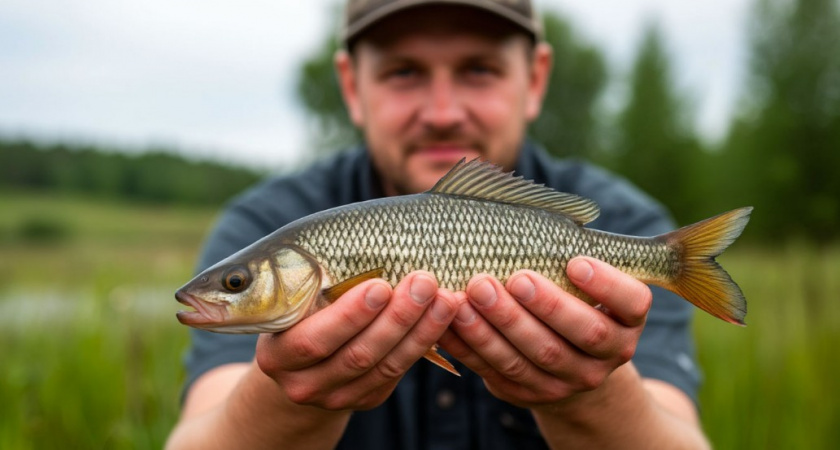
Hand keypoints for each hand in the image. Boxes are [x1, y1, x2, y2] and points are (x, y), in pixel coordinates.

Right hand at [256, 271, 459, 410]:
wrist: (301, 360)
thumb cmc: (299, 311)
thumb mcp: (292, 298)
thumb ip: (314, 282)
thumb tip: (357, 242)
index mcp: (276, 355)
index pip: (314, 340)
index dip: (349, 316)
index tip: (380, 285)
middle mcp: (302, 384)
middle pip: (358, 355)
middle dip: (397, 318)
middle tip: (424, 283)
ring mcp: (336, 398)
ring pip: (386, 366)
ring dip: (421, 331)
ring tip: (445, 298)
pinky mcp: (366, 400)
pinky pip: (398, 372)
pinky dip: (424, 343)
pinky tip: (443, 317)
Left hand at [439, 257, 651, 407]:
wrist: (562, 362)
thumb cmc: (568, 297)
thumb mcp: (584, 277)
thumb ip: (572, 250)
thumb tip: (536, 214)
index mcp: (627, 320)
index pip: (633, 303)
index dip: (607, 284)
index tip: (575, 261)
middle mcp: (606, 356)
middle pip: (582, 333)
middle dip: (545, 305)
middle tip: (514, 277)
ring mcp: (569, 381)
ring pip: (534, 357)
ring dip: (498, 325)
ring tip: (469, 294)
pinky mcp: (530, 395)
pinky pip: (496, 371)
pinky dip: (469, 344)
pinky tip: (448, 318)